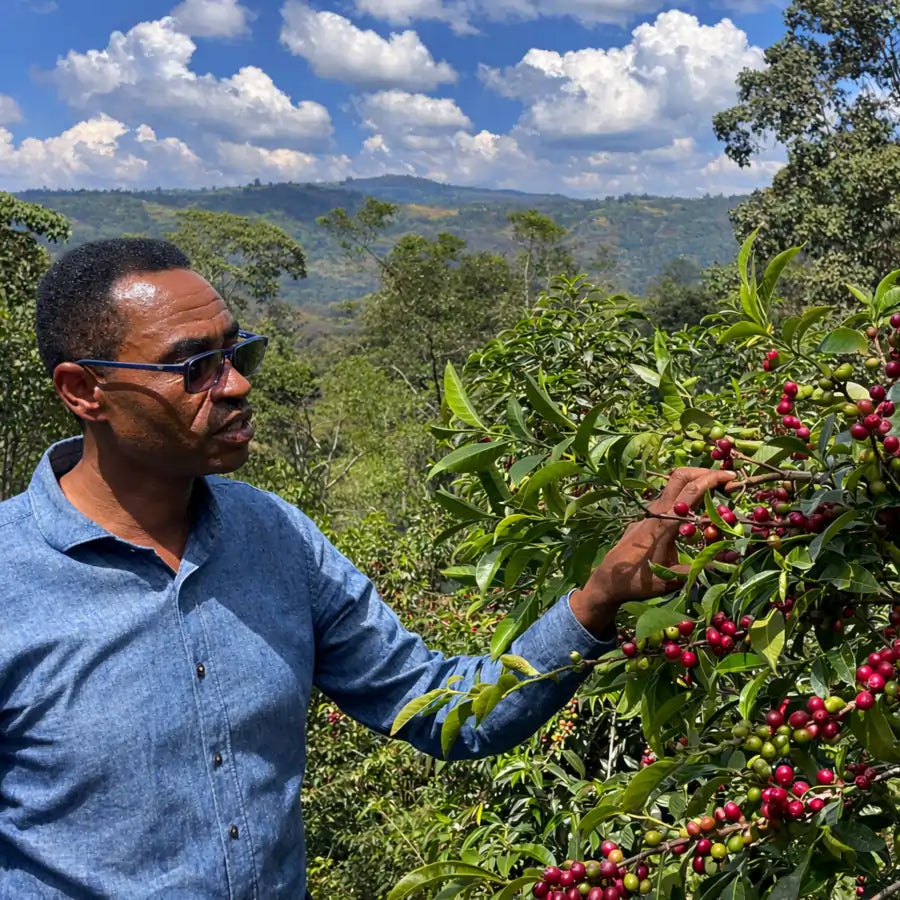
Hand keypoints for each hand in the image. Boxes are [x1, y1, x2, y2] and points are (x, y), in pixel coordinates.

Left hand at [570, 467, 735, 636]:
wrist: (607, 580)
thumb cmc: (639, 581)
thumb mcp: (672, 578)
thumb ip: (701, 567)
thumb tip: (731, 559)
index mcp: (664, 523)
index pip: (691, 491)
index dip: (712, 480)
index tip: (732, 477)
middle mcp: (656, 512)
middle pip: (680, 476)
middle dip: (704, 472)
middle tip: (725, 480)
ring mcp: (648, 512)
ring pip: (673, 486)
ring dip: (695, 482)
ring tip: (715, 491)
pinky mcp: (645, 517)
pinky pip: (667, 499)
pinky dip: (685, 496)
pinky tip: (696, 510)